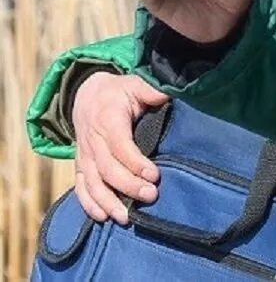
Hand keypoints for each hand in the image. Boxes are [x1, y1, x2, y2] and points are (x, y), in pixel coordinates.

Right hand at [72, 72, 168, 223]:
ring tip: (126, 217)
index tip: (155, 175)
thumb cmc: (119, 92)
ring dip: (108, 202)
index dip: (135, 163)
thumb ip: (151, 89)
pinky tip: (102, 217)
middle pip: (107, 169)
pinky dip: (88, 204)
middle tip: (151, 196)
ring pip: (92, 183)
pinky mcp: (80, 165)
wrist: (87, 95)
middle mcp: (92, 140)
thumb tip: (169, 94)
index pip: (120, 145)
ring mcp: (83, 155)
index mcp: (108, 119)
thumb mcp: (135, 84)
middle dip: (128, 186)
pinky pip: (80, 187)